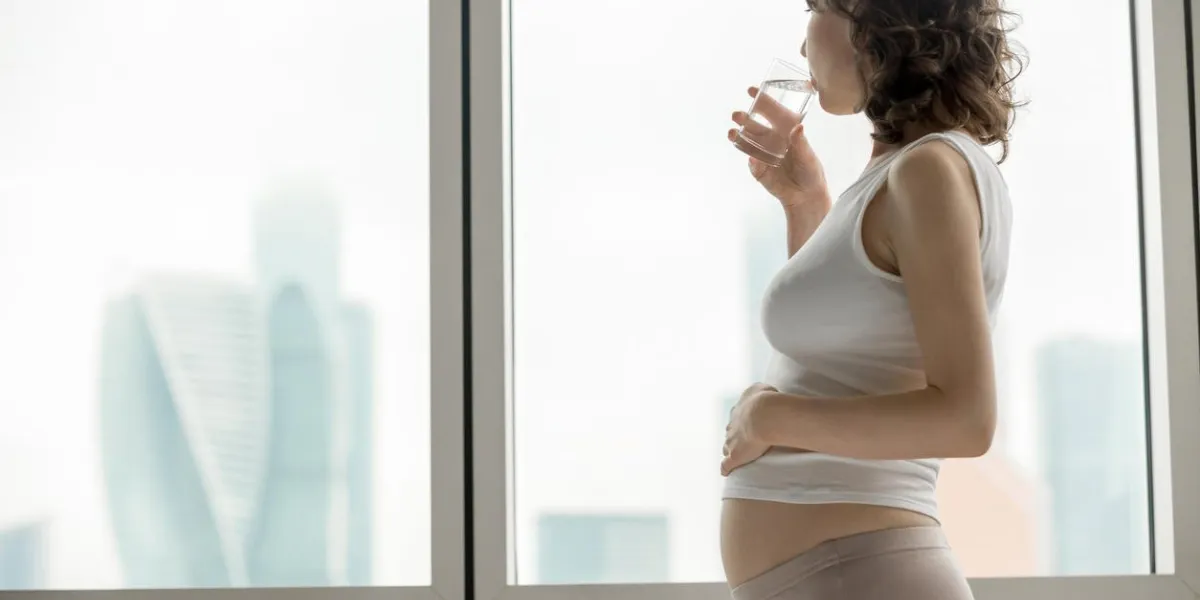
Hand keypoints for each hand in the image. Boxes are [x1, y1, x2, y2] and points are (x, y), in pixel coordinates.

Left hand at [721, 383, 777, 475]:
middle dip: (734, 437)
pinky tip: (727, 473)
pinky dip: (726, 469)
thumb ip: (759, 390)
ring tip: (737, 457)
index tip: (747, 427)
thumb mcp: (761, 388)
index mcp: (739, 411)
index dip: (742, 423)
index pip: (737, 418)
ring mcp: (731, 442)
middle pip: (729, 433)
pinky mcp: (734, 457)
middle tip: (742, 442)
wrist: (765, 416)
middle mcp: (732, 426)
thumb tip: (764, 392)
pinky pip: (725, 465)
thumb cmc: (766, 401)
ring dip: (730, 451)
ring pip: (726, 448)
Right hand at [728, 86, 829, 208]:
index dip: (763, 101)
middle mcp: (772, 140)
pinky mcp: (759, 170)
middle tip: (737, 115)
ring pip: (748, 142)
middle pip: (756, 126)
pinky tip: (752, 159)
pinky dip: (752, 161)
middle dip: (745, 119)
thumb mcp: (808, 156)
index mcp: (785, 131)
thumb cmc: (811, 171)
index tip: (752, 91)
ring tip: (731, 133)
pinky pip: (752, 164)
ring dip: (739, 137)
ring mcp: (764, 155)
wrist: (806, 196)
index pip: (772, 112)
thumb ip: (801, 142)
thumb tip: (798, 127)